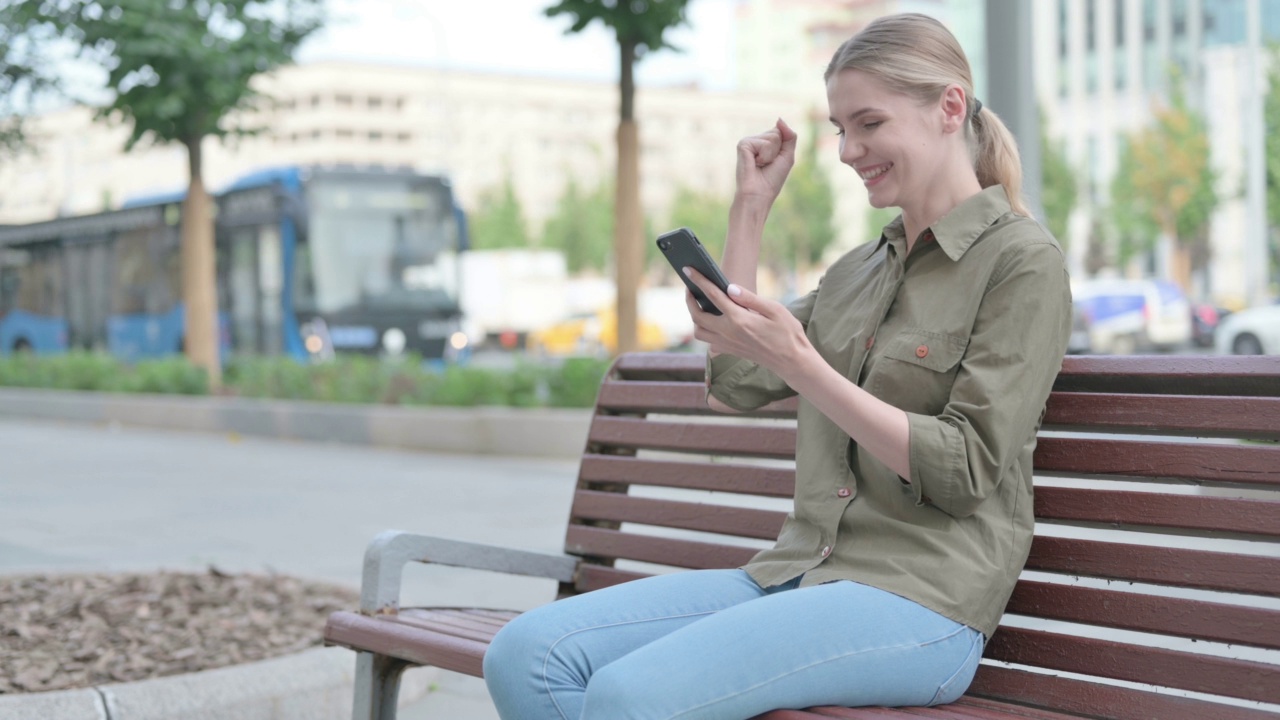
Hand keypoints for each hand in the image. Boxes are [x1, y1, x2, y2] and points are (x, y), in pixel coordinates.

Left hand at [683, 267, 812, 375]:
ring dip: (695, 317)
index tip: (688, 270)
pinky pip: (709, 341)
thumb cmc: (787, 333)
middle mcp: (728, 333)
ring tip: (699, 304)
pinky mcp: (730, 351)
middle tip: (690, 287)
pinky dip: (706, 330)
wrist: (792, 361)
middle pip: (697, 316)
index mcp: (739, 319)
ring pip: (699, 331)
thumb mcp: (774, 309)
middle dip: (689, 300)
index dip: (699, 280)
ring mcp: (727, 344)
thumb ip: (750, 298)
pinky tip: (713, 321)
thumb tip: (730, 287)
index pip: (713, 295)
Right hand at [735, 118, 797, 203]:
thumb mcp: (787, 156)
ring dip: (772, 154)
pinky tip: (755, 164)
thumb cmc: (772, 180)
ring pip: (773, 137)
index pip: (781, 132)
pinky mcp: (743, 144)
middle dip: (778, 151)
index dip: (783, 148)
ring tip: (761, 165)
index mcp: (764, 142)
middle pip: (778, 133)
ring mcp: (748, 141)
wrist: (758, 195)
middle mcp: (755, 140)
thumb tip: (779, 118)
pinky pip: (764, 143)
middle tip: (767, 164)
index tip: (775, 162)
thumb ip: (789, 136)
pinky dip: (765, 156)